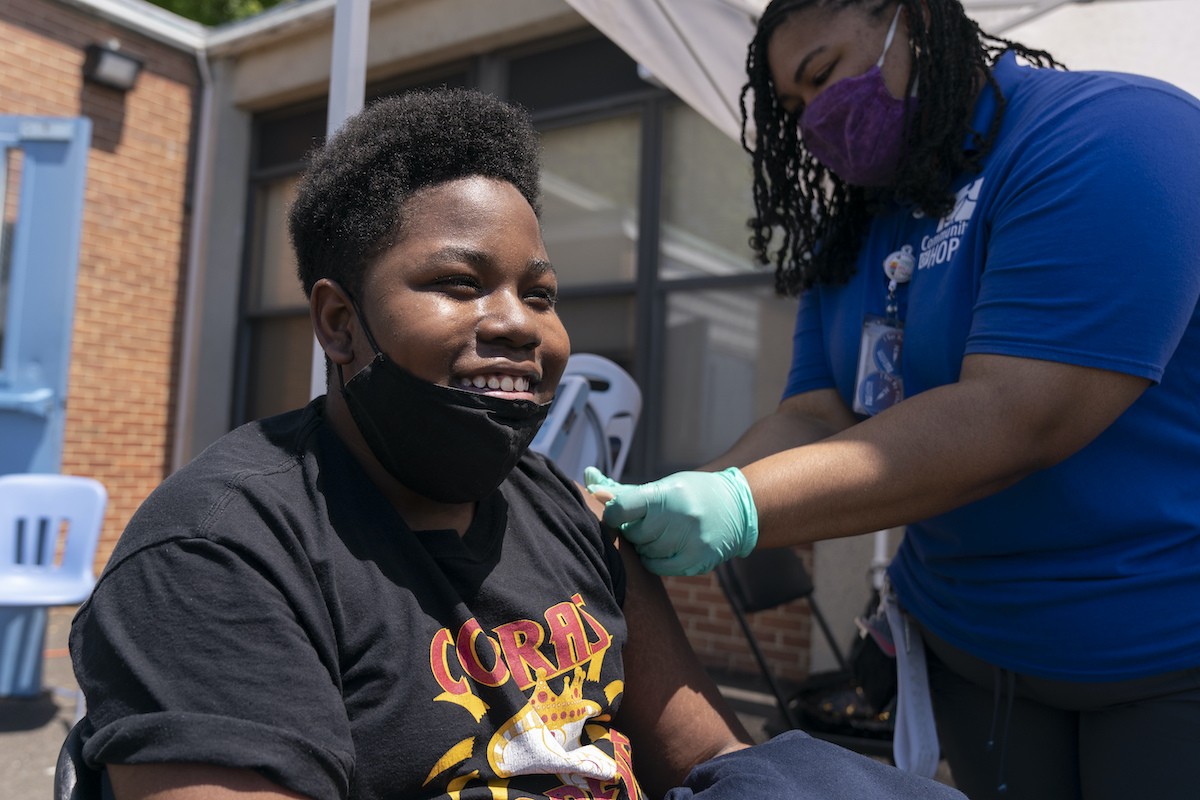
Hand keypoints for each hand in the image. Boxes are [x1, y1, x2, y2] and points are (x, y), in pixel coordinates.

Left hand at [584, 467, 757, 576]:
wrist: (736, 508)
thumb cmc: (690, 493)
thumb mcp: (661, 486)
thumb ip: (622, 490)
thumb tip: (587, 478)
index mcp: (668, 493)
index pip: (624, 507)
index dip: (612, 514)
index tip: (615, 515)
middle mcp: (681, 517)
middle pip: (633, 534)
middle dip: (633, 530)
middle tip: (644, 522)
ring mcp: (690, 541)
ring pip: (644, 552)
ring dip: (644, 545)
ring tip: (660, 533)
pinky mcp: (697, 561)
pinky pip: (657, 567)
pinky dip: (654, 559)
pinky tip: (666, 547)